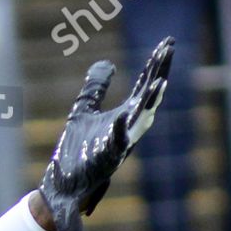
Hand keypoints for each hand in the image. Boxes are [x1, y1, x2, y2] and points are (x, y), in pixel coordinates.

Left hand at [39, 37, 172, 230]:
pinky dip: (119, 130)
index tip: (167, 42)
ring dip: (150, 102)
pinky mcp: (105, 160)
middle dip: (159, 74)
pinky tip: (122, 115)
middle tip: (169, 49)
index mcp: (125, 116)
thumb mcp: (83, 112)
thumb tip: (106, 63)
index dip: (155, 64)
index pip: (145, 86)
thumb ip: (95, 88)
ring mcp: (119, 144)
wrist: (61, 187)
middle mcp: (127, 129)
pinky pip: (115, 144)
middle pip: (148, 97)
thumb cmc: (75, 152)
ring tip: (159, 81)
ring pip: (140, 121)